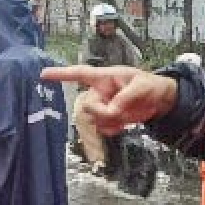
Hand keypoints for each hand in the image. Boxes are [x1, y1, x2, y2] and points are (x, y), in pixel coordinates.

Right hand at [41, 65, 177, 134]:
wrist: (161, 101)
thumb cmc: (151, 86)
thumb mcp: (142, 87)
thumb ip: (125, 98)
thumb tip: (111, 111)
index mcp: (105, 77)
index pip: (79, 73)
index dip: (61, 74)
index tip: (43, 74)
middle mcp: (99, 91)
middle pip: (86, 106)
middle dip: (101, 113)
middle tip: (120, 113)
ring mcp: (102, 106)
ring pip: (93, 120)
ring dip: (109, 122)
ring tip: (126, 117)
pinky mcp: (108, 118)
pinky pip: (100, 128)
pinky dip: (111, 130)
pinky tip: (122, 126)